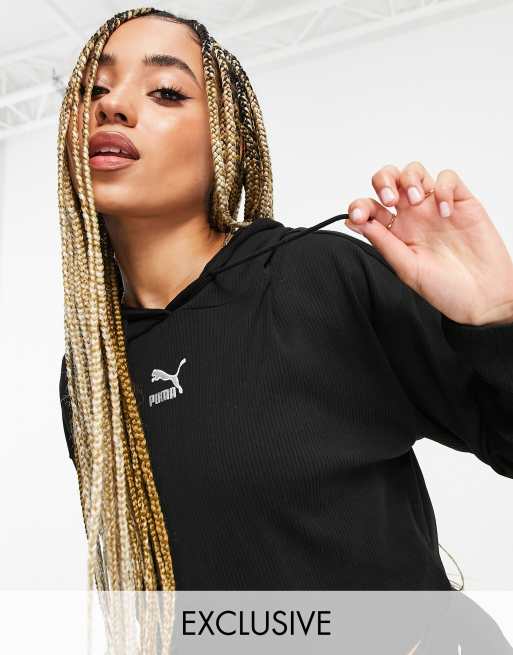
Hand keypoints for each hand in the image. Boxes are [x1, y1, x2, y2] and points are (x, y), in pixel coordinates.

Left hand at [345, 161, 512, 325]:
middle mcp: (412, 216)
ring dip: (410, 179)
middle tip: (389, 200)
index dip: (360, 205)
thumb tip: (354, 222)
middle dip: (383, 181)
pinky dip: (443, 187)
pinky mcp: (461, 202)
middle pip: (389, 180)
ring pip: (414, 172)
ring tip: (416, 201)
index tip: (359, 215)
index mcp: (395, 232)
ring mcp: (435, 207)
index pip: (370, 208)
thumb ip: (382, 242)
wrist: (483, 297)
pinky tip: (445, 211)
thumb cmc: (445, 289)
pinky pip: (447, 178)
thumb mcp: (406, 267)